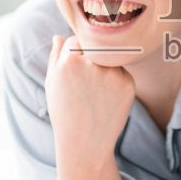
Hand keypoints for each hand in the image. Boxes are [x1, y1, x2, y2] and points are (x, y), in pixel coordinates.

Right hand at [44, 35, 135, 161]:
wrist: (86, 143)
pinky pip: (121, 71)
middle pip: (95, 47)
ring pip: (110, 57)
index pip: (75, 40)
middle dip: (90, 58)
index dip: (73, 56)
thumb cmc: (64, 113)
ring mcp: (112, 73)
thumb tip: (59, 36)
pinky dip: (115, 81)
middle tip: (86, 83)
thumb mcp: (52, 85)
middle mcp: (92, 64)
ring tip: (95, 94)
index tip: (72, 73)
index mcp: (69, 61)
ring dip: (104, 68)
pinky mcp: (128, 83)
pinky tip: (106, 99)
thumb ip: (55, 57)